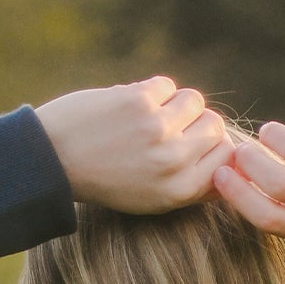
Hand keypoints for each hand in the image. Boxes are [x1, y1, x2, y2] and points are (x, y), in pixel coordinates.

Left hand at [35, 77, 231, 213]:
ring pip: (194, 101)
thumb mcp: (152, 198)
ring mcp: (159, 129)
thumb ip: (193, 182)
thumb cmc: (103, 179)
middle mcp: (174, 162)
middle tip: (167, 126)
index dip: (215, 144)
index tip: (194, 141)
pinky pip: (166, 85)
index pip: (227, 157)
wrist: (51, 161)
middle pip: (215, 126)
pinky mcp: (140, 101)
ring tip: (148, 114)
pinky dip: (150, 91)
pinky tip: (128, 105)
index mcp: (180, 191)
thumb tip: (233, 155)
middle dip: (195, 122)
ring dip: (174, 103)